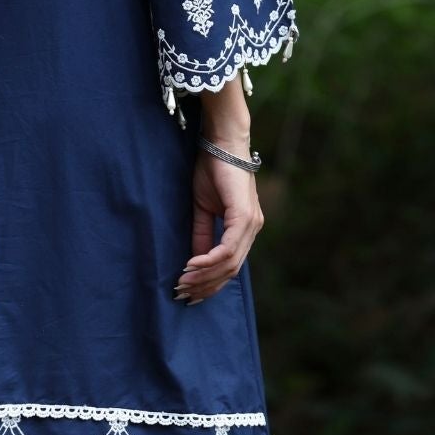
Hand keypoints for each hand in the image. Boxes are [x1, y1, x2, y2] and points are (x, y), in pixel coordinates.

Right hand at [176, 131, 263, 303]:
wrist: (221, 142)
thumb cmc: (212, 170)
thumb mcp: (203, 208)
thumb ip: (202, 234)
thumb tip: (194, 262)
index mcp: (245, 227)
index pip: (231, 265)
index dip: (210, 283)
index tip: (189, 293)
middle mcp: (252, 228)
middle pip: (231, 271)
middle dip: (205, 285)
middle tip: (181, 293)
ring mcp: (251, 223)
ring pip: (230, 264)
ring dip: (204, 276)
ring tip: (182, 282)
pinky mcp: (244, 216)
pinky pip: (227, 248)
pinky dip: (208, 260)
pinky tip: (190, 265)